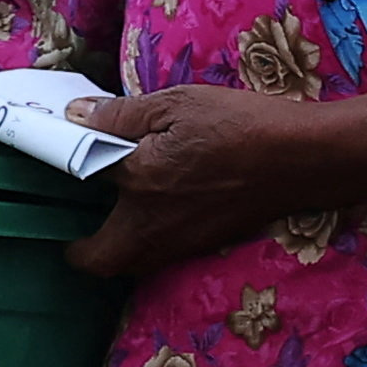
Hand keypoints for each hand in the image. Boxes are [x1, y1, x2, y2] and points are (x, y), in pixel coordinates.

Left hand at [64, 82, 362, 278]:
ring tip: (119, 215)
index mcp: (138, 183)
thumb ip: (121, 115)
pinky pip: (161, 255)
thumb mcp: (178, 104)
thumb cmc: (240, 125)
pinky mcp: (206, 244)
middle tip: (81, 223)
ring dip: (117, 247)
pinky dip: (151, 240)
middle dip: (85, 249)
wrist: (304, 160)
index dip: (67, 171)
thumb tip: (75, 117)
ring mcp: (180, 242)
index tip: (62, 161)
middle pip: (101, 260)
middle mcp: (152, 225)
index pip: (82, 179)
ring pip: (132, 262)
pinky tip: (164, 208)